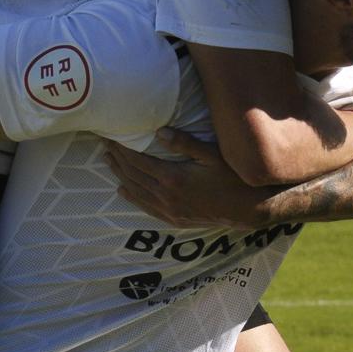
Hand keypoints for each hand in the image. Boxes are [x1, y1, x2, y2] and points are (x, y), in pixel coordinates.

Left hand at [104, 129, 274, 228]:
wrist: (248, 209)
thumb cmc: (234, 178)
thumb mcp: (213, 155)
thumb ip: (185, 143)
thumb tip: (159, 132)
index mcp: (173, 178)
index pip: (137, 161)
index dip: (122, 148)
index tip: (111, 136)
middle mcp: (166, 196)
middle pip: (132, 175)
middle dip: (116, 158)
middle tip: (104, 144)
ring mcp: (169, 210)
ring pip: (135, 191)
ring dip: (119, 175)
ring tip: (108, 161)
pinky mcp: (174, 219)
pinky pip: (145, 207)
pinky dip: (131, 197)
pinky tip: (123, 190)